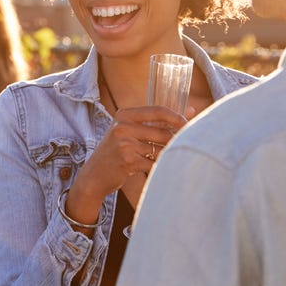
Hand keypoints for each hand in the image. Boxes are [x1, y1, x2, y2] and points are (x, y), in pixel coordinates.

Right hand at [69, 106, 185, 211]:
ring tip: (168, 158)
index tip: (188, 124)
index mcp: (124, 115)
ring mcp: (124, 144)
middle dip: (176, 140)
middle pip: (162, 132)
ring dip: (168, 155)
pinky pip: (154, 163)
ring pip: (160, 149)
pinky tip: (159, 169)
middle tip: (184, 145)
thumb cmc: (116, 151)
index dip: (177, 117)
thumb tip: (192, 111)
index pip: (158, 111)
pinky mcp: (128, 161)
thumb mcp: (130, 131)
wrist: (94, 175)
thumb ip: (158, 121)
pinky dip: (160, 167)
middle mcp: (122, 127)